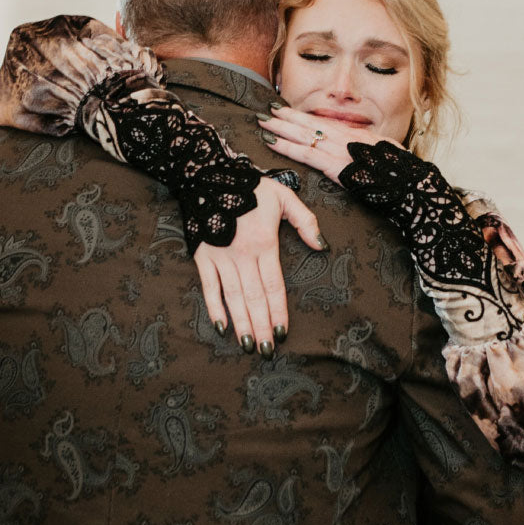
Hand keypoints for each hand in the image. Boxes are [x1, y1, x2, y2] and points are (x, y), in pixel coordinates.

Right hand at [193, 174, 323, 353]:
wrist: (208, 174)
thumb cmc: (250, 186)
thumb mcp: (284, 196)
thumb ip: (305, 221)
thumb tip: (321, 246)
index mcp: (264, 242)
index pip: (274, 285)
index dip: (279, 311)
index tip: (283, 332)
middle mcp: (242, 254)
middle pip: (255, 298)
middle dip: (261, 326)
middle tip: (268, 351)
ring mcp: (220, 257)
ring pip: (233, 298)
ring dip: (241, 324)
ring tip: (249, 345)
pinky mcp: (202, 256)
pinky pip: (209, 287)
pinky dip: (214, 308)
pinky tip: (222, 327)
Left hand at [257, 104, 399, 183]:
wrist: (412, 186)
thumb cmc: (404, 176)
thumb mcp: (389, 156)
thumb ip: (372, 151)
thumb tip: (365, 148)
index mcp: (359, 137)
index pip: (326, 124)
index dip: (307, 118)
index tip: (291, 112)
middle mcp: (347, 138)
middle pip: (312, 124)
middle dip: (288, 117)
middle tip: (268, 110)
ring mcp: (341, 150)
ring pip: (304, 135)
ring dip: (281, 128)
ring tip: (264, 122)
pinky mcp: (336, 165)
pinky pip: (306, 154)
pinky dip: (287, 147)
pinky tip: (272, 142)